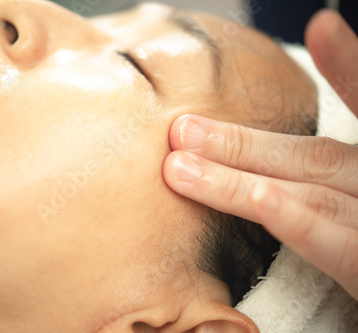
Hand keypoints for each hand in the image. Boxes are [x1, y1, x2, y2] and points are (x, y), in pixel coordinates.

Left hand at [163, 10, 357, 300]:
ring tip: (180, 163)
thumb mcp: (348, 204)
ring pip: (311, 189)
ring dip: (241, 174)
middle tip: (181, 131)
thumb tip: (265, 175)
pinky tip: (258, 198)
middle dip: (241, 144)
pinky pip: (332, 242)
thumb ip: (313, 184)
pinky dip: (293, 217)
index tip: (323, 26)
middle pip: (310, 157)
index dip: (347, 68)